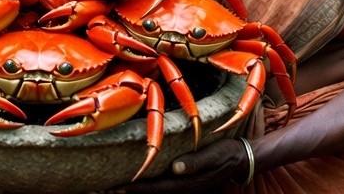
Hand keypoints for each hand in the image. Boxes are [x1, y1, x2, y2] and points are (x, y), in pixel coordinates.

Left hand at [106, 136, 249, 192]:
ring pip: (154, 192)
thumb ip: (194, 163)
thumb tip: (175, 168)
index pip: (154, 189)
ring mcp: (182, 187)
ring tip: (112, 188)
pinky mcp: (183, 182)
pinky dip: (145, 187)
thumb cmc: (225, 154)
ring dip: (134, 192)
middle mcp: (181, 188)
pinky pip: (160, 187)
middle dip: (127, 193)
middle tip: (102, 190)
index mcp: (186, 183)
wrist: (241, 159)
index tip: (114, 188)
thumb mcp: (212, 155)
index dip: (134, 189)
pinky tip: (135, 184)